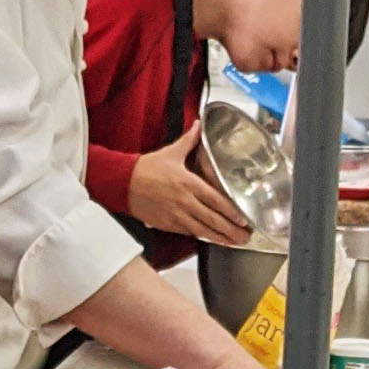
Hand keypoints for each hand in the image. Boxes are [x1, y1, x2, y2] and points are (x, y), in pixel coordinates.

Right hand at [126, 136, 254, 246]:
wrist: (122, 183)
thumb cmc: (145, 169)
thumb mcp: (170, 152)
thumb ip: (189, 140)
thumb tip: (199, 125)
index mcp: (188, 183)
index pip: (216, 200)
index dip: (231, 212)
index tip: (243, 219)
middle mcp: (184, 201)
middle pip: (213, 219)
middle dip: (231, 230)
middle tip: (245, 237)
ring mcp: (176, 215)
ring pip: (202, 230)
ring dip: (220, 238)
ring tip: (234, 243)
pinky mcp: (167, 224)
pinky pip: (188, 233)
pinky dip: (202, 237)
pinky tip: (212, 240)